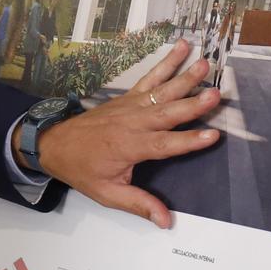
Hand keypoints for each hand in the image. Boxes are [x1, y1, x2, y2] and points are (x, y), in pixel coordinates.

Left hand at [27, 39, 220, 227]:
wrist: (55, 144)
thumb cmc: (83, 169)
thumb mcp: (108, 193)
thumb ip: (139, 204)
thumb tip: (165, 221)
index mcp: (129, 147)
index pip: (164, 144)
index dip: (189, 141)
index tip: (212, 135)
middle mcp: (132, 123)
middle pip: (167, 112)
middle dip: (192, 104)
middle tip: (215, 93)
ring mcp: (131, 106)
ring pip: (162, 90)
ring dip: (184, 77)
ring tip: (205, 64)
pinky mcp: (128, 97)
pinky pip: (150, 77)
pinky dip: (166, 62)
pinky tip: (181, 48)